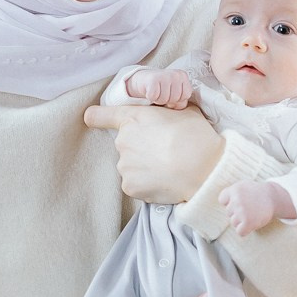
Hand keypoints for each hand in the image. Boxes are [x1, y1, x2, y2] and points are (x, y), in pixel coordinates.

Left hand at [84, 103, 223, 201]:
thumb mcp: (184, 111)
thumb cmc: (196, 137)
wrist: (204, 168)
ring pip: (131, 165)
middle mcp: (122, 141)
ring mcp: (124, 166)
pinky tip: (164, 180)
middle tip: (164, 150)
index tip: (93, 119)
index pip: (100, 115)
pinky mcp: (130, 186)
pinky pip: (136, 184)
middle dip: (140, 147)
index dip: (96, 117)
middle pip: (126, 144)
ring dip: (144, 167)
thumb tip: (172, 110)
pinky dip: (147, 184)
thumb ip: (169, 110)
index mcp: (132, 119)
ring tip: (168, 167)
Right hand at [128, 68, 192, 108]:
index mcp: (183, 76)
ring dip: (158, 100)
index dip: (178, 99)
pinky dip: (151, 97)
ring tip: (157, 92)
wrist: (145, 79)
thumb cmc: (162, 88)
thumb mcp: (175, 92)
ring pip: (164, 99)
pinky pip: (154, 97)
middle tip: (162, 93)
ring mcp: (164, 76)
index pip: (186, 95)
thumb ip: (181, 101)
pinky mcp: (153, 79)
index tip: (171, 93)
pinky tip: (150, 90)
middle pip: (175, 98)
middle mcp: (175, 74)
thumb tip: (178, 105)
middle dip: (167, 100)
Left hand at [219, 180, 294, 235]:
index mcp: (234, 189)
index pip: (222, 200)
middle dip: (238, 212)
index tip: (242, 200)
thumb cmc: (256, 193)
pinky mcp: (248, 222)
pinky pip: (240, 232)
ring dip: (242, 221)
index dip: (230, 202)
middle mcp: (237, 200)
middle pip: (229, 213)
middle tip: (250, 206)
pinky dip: (246, 230)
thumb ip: (230, 193)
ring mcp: (242, 211)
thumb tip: (221, 204)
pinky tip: (253, 223)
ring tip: (252, 213)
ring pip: (234, 223)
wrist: (274, 198)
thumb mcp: (243, 187)